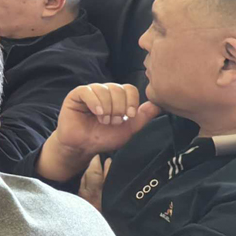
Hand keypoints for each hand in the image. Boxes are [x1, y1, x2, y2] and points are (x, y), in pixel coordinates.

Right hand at [39, 82, 161, 180]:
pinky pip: (88, 91)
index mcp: (117, 97)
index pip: (129, 88)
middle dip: (119, 108)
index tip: (129, 116)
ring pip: (104, 90)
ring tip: (103, 121)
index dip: (131, 101)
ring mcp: (90, 92)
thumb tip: (158, 104)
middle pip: (118, 88)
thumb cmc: (104, 137)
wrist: (85, 146)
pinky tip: (97, 114)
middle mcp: (104, 91)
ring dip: (107, 109)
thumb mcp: (129, 128)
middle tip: (114, 121)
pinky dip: (95, 103)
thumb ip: (143, 116)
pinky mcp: (77, 94)